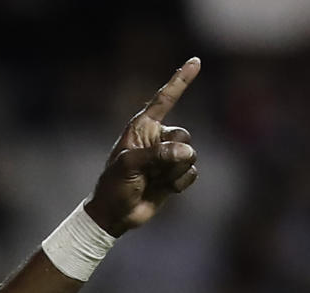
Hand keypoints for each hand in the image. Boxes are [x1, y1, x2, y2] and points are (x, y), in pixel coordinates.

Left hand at [85, 57, 201, 235]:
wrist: (116, 215)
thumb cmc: (114, 186)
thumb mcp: (129, 166)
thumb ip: (157, 155)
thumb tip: (187, 153)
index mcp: (142, 128)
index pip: (165, 99)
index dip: (180, 80)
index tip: (196, 61)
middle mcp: (158, 138)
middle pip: (184, 135)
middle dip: (172, 154)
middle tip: (149, 170)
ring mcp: (168, 156)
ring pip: (190, 155)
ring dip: (173, 171)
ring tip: (153, 180)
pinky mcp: (176, 174)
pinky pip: (192, 173)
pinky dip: (180, 182)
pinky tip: (164, 189)